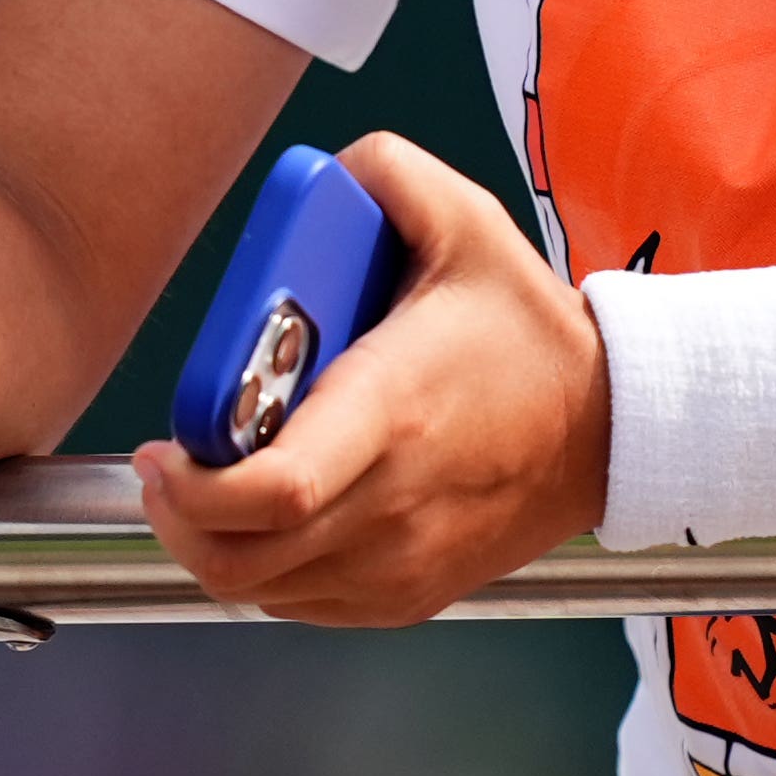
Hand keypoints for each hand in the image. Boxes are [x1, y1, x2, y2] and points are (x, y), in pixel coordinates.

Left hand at [129, 135, 608, 626]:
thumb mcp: (469, 224)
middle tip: (167, 467)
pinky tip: (268, 518)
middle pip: (242, 555)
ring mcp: (399, 562)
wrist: (610, 429)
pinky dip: (263, 568)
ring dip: (212, 543)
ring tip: (208, 487)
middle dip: (177, 515)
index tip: (166, 447)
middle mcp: (393, 503)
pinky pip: (298, 602)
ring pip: (260, 588)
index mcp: (394, 412)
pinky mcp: (405, 595)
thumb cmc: (529, 332)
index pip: (277, 489)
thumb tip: (316, 174)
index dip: (195, 485)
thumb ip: (384, 174)